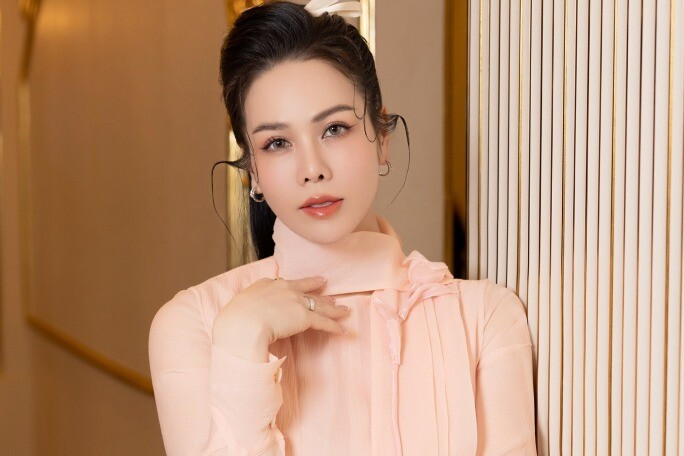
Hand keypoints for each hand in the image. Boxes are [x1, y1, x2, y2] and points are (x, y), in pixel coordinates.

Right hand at [216, 276, 349, 346]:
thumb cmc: (234, 320)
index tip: (297, 286)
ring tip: (344, 309)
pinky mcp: (304, 317)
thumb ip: (246, 308)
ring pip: (319, 304)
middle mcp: (283, 289)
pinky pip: (323, 322)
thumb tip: (244, 318)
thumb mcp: (238, 307)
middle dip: (317, 287)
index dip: (292, 285)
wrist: (243, 324)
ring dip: (333, 308)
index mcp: (265, 285)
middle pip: (305, 289)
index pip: (283, 283)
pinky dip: (334, 326)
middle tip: (326, 285)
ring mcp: (296, 301)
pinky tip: (342, 330)